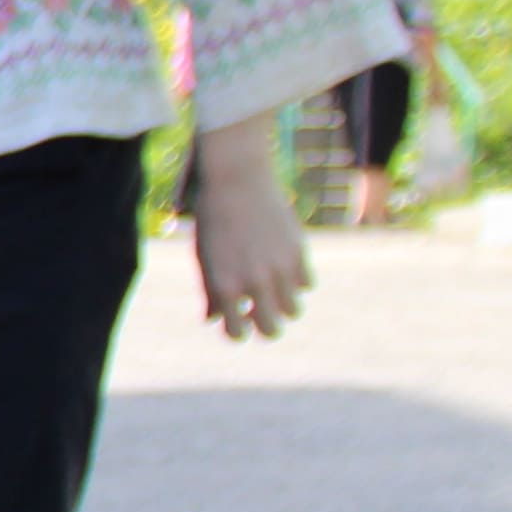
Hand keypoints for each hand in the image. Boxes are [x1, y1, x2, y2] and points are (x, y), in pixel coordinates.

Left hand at [186, 116, 307, 343]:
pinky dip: (296, 281)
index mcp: (225, 286)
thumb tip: (214, 321)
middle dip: (265, 326)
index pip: (237, 332)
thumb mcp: (205, 257)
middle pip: (271, 329)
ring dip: (283, 305)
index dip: (237, 331)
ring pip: (293, 310)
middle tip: (260, 312)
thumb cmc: (214, 219)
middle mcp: (255, 281)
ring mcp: (280, 268)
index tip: (237, 321)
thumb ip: (211, 291)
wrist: (236, 179)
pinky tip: (284, 267)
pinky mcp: (299, 252)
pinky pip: (306, 284)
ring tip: (272, 290)